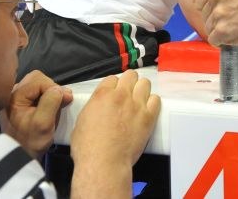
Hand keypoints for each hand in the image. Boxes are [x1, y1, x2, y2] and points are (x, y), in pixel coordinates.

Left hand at [0, 70, 72, 159]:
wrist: (19, 158)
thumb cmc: (31, 142)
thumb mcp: (43, 123)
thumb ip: (51, 102)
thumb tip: (61, 89)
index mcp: (14, 97)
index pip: (39, 80)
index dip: (54, 88)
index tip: (65, 100)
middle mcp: (12, 94)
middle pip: (37, 78)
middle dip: (51, 88)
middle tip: (60, 102)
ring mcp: (15, 98)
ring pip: (37, 84)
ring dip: (49, 93)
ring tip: (55, 106)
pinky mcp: (20, 104)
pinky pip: (36, 92)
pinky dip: (45, 97)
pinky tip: (48, 108)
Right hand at [70, 70, 160, 196]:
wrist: (104, 162)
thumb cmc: (89, 148)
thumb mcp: (81, 121)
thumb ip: (93, 107)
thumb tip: (97, 107)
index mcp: (102, 95)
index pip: (112, 78)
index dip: (113, 85)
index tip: (114, 91)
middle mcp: (121, 95)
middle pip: (131, 76)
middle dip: (129, 82)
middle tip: (128, 92)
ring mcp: (136, 105)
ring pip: (145, 84)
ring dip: (141, 90)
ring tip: (138, 100)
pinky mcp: (148, 116)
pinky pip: (156, 100)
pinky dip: (152, 103)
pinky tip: (147, 109)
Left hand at [193, 0, 237, 45]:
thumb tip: (202, 2)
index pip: (197, 1)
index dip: (208, 8)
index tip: (219, 10)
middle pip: (204, 16)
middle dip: (215, 19)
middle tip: (232, 18)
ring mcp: (218, 13)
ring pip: (208, 28)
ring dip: (219, 30)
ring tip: (235, 26)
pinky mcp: (222, 29)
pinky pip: (213, 40)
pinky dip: (222, 40)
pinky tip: (233, 34)